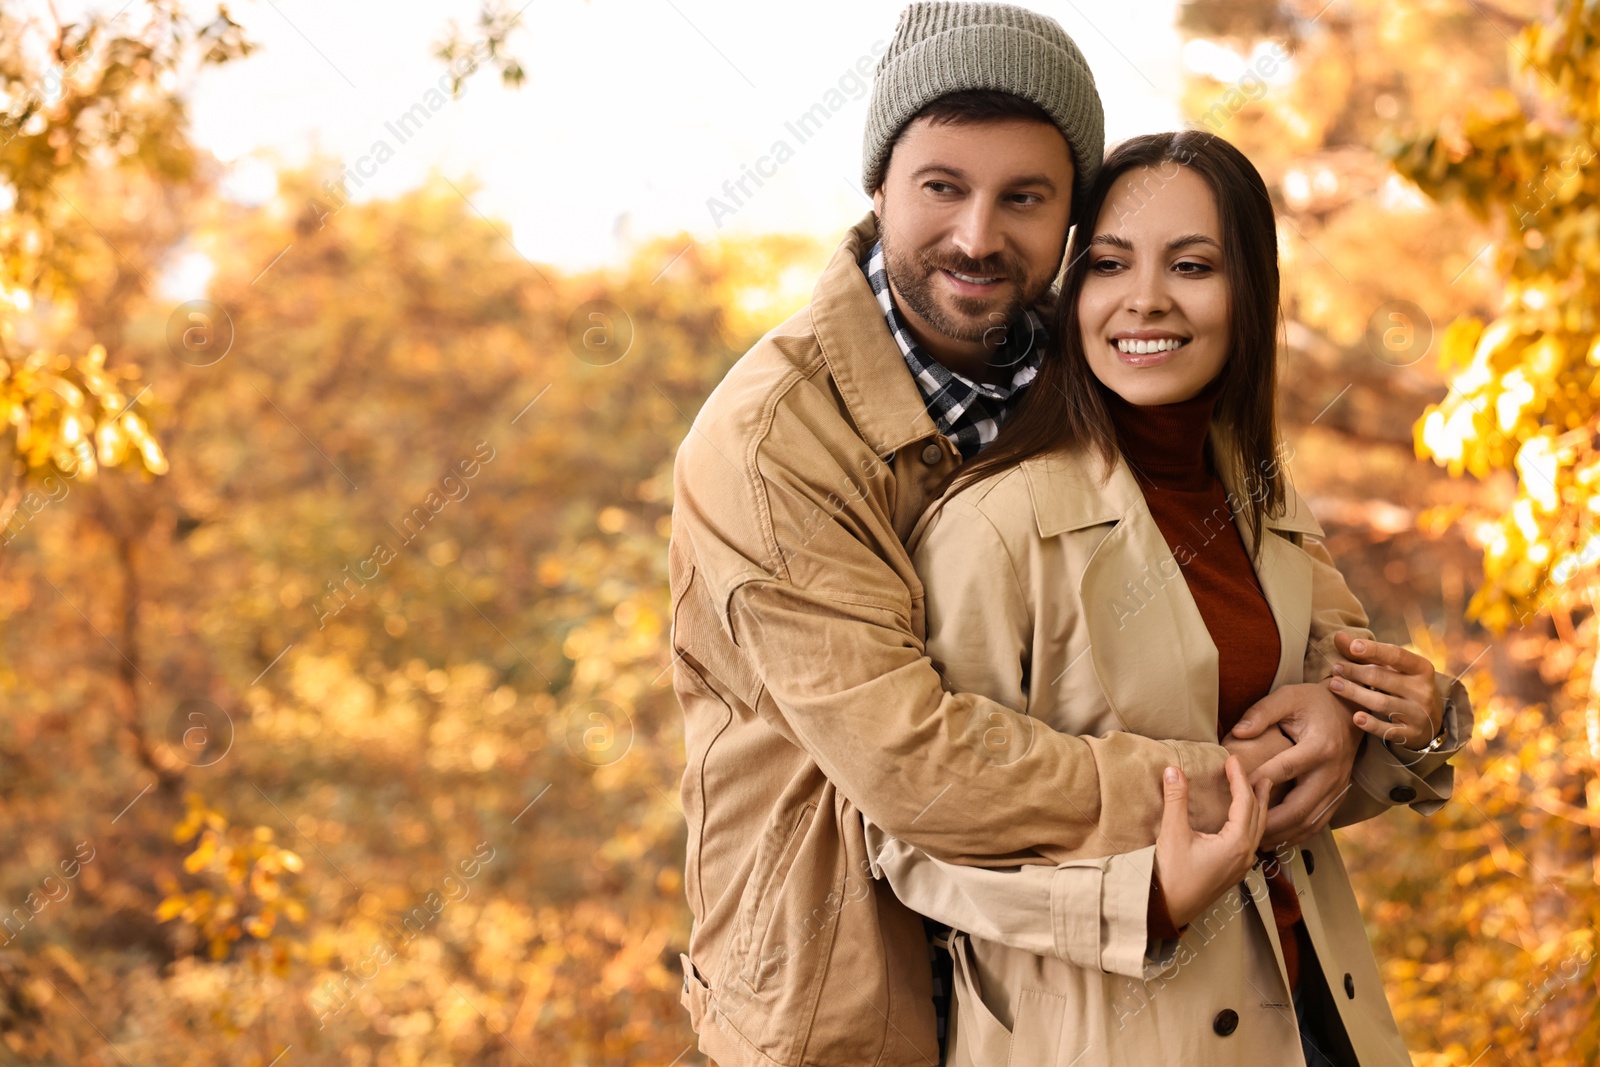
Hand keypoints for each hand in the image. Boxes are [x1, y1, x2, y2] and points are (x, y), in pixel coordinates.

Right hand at [1153, 758, 1269, 928]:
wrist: (1165, 910)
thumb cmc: (1171, 875)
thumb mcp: (1172, 833)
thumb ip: (1176, 800)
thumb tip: (1173, 770)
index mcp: (1235, 843)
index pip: (1244, 802)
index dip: (1239, 778)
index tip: (1232, 760)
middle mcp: (1244, 855)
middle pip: (1258, 816)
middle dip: (1258, 793)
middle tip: (1260, 773)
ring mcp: (1239, 866)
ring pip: (1257, 831)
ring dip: (1258, 809)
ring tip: (1258, 793)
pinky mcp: (1231, 873)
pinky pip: (1250, 842)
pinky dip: (1251, 824)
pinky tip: (1243, 823)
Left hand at [1229, 683, 1362, 847]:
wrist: (1348, 711)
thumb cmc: (1313, 702)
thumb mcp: (1288, 697)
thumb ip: (1262, 712)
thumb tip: (1238, 732)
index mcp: (1320, 747)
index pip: (1285, 769)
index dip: (1259, 782)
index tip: (1234, 791)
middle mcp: (1332, 772)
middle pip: (1299, 807)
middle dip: (1269, 822)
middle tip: (1240, 828)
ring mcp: (1338, 787)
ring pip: (1309, 822)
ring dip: (1282, 835)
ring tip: (1254, 841)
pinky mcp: (1338, 796)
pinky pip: (1318, 823)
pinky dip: (1297, 835)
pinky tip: (1276, 839)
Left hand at [1326, 631, 1443, 750]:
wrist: (1430, 721)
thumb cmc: (1404, 686)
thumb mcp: (1393, 669)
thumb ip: (1366, 653)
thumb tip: (1338, 636)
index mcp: (1421, 668)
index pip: (1397, 655)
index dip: (1374, 650)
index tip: (1353, 646)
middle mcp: (1423, 690)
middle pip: (1383, 678)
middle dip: (1356, 672)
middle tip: (1335, 668)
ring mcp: (1418, 713)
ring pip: (1382, 703)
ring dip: (1355, 693)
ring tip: (1334, 685)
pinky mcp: (1411, 734)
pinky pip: (1388, 730)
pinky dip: (1371, 724)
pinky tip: (1356, 717)